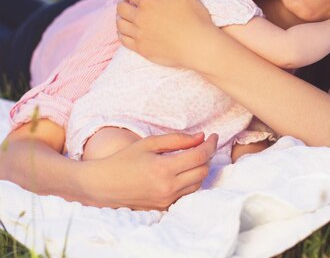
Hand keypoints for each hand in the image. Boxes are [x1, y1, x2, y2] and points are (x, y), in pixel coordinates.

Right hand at [84, 132, 217, 209]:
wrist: (102, 185)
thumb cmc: (124, 160)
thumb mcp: (149, 143)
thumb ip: (177, 139)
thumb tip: (201, 137)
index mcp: (164, 168)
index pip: (200, 155)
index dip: (211, 144)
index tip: (214, 136)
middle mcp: (168, 187)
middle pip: (203, 170)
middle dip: (207, 156)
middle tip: (202, 145)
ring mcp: (166, 200)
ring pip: (198, 183)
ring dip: (200, 169)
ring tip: (192, 157)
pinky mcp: (163, 207)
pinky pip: (186, 194)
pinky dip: (190, 181)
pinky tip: (183, 172)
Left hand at [116, 0, 216, 67]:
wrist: (200, 46)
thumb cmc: (195, 18)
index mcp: (148, 2)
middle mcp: (140, 18)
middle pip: (121, 8)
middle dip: (123, 2)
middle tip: (128, 2)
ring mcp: (139, 35)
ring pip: (120, 24)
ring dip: (121, 17)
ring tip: (126, 16)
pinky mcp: (142, 49)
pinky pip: (124, 40)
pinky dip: (122, 33)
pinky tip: (128, 31)